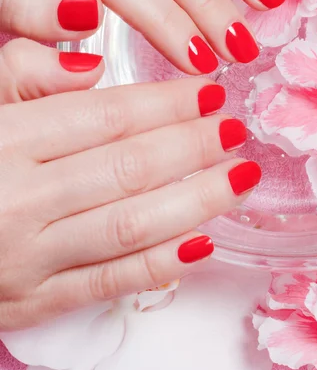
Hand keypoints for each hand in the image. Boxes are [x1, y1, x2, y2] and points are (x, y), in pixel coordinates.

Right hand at [0, 66, 259, 329]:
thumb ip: (21, 76)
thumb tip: (93, 67)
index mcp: (1, 142)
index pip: (106, 117)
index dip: (168, 103)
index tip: (210, 90)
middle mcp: (17, 202)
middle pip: (129, 169)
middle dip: (193, 147)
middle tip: (236, 129)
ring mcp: (27, 260)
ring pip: (131, 226)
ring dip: (198, 201)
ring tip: (240, 177)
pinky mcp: (33, 303)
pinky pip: (111, 282)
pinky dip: (162, 263)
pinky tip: (205, 239)